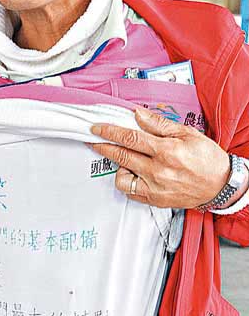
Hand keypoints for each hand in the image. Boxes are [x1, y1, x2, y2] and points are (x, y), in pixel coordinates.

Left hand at [90, 106, 232, 208]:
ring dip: (118, 167)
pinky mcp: (155, 200)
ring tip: (126, 161)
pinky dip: (128, 182)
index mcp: (167, 151)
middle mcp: (159, 171)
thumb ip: (159, 124)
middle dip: (103, 146)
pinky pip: (130, 192)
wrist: (220, 185)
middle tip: (95, 140)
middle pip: (121, 156)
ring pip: (121, 178)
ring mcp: (155, 188)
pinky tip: (134, 174)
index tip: (97, 128)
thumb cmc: (207, 159)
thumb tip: (138, 114)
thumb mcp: (187, 133)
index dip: (110, 132)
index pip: (130, 138)